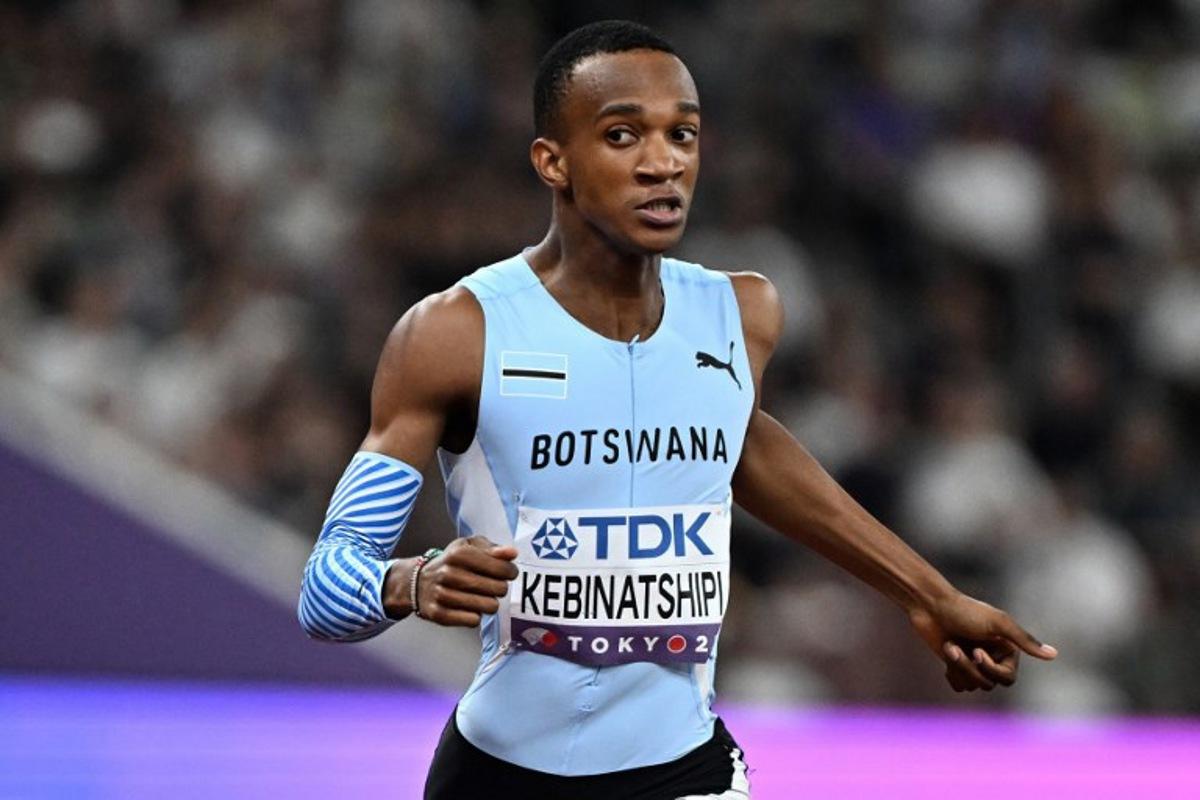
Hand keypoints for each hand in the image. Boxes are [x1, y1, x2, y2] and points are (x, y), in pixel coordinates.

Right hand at [414, 536, 517, 626]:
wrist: (417, 582)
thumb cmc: (450, 562)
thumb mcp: (469, 547)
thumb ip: (493, 548)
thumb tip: (512, 553)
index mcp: (459, 553)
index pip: (501, 568)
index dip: (510, 572)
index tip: (508, 572)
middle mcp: (449, 573)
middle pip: (498, 589)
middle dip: (501, 588)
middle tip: (493, 585)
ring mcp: (442, 595)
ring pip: (489, 606)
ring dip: (490, 602)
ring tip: (482, 596)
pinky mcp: (438, 614)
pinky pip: (473, 620)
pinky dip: (475, 615)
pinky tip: (469, 607)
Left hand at [908, 591, 1056, 691]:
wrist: (929, 606)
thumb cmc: (964, 611)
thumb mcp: (998, 622)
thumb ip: (1025, 640)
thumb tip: (1054, 655)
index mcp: (1007, 648)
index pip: (1008, 678)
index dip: (990, 669)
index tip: (976, 651)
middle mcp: (993, 657)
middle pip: (989, 684)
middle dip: (970, 669)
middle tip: (955, 647)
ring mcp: (974, 662)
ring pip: (973, 686)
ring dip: (958, 667)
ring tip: (948, 646)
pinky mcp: (957, 666)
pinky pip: (960, 687)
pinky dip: (951, 674)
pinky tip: (945, 653)